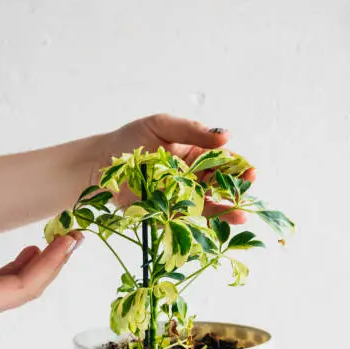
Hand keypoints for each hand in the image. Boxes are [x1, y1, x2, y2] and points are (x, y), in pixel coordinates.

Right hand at [0, 232, 83, 324]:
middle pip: (30, 286)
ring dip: (44, 261)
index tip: (68, 243)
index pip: (24, 287)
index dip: (50, 265)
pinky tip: (31, 252)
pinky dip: (23, 263)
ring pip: (21, 281)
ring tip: (61, 241)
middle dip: (56, 262)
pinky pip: (6, 279)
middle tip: (76, 238)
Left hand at [104, 114, 256, 223]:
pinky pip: (188, 219)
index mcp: (194, 154)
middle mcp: (191, 178)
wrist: (100, 162)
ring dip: (226, 210)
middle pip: (220, 184)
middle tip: (249, 185)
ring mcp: (180, 197)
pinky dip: (202, 223)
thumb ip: (192, 130)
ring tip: (240, 214)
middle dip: (237, 187)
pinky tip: (215, 224)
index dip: (237, 165)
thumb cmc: (130, 140)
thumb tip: (225, 135)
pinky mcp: (167, 213)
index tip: (249, 169)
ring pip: (209, 204)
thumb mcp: (162, 125)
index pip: (221, 160)